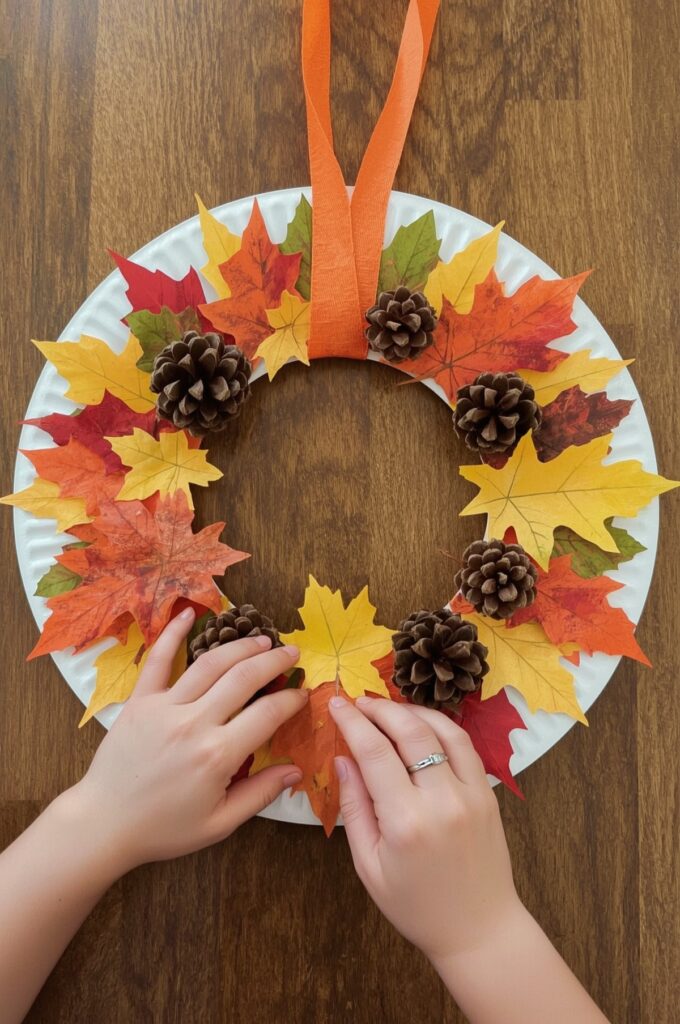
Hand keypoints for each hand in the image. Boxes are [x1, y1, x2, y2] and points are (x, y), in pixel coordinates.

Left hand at [65, 609, 306, 873]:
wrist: (105, 824)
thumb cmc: (164, 829)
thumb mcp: (219, 823)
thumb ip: (260, 794)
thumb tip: (296, 770)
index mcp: (218, 755)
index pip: (268, 714)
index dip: (292, 700)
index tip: (303, 693)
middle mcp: (194, 723)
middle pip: (244, 678)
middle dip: (274, 661)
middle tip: (292, 652)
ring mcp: (165, 707)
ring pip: (210, 664)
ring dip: (240, 646)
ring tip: (261, 639)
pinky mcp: (140, 701)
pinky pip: (158, 660)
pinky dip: (173, 634)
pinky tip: (191, 614)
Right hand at [329, 696, 521, 963]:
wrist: (479, 930)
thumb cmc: (415, 906)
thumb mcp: (369, 866)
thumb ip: (354, 808)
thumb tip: (343, 759)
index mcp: (405, 822)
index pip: (374, 752)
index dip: (353, 721)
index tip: (336, 703)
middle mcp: (442, 801)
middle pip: (409, 731)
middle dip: (379, 708)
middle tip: (358, 700)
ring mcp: (471, 794)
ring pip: (442, 730)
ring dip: (411, 711)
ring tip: (387, 707)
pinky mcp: (488, 794)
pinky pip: (465, 745)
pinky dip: (441, 726)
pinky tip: (421, 724)